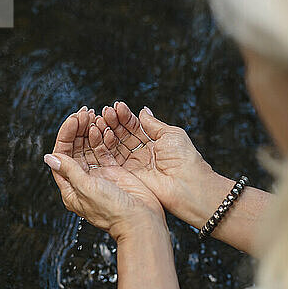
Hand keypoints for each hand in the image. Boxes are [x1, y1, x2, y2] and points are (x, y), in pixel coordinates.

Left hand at [44, 107, 164, 240]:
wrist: (141, 220)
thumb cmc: (113, 210)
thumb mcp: (86, 188)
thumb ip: (69, 171)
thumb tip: (49, 158)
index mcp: (71, 188)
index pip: (62, 155)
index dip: (66, 135)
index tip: (73, 119)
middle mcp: (83, 180)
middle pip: (75, 149)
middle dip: (78, 129)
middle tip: (85, 112)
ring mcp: (100, 175)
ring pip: (90, 147)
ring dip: (90, 130)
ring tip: (95, 115)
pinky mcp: (115, 171)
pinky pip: (106, 150)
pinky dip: (104, 137)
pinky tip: (104, 126)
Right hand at [94, 102, 226, 224]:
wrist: (186, 182)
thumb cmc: (184, 158)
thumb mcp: (170, 134)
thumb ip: (153, 124)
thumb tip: (143, 111)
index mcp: (154, 143)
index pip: (135, 127)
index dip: (125, 117)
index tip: (117, 106)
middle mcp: (142, 153)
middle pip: (123, 135)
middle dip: (114, 122)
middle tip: (107, 111)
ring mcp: (133, 164)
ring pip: (115, 145)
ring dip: (107, 131)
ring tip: (102, 118)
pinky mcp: (126, 175)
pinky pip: (111, 159)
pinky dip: (104, 146)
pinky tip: (101, 132)